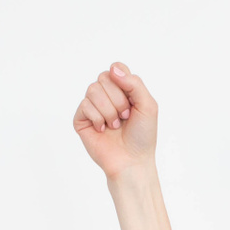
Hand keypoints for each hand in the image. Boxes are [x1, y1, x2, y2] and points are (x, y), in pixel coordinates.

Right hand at [74, 63, 157, 180]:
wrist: (132, 160)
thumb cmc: (142, 136)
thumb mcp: (148, 105)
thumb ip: (135, 83)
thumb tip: (113, 69)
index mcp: (122, 89)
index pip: (116, 68)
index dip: (123, 82)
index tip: (132, 101)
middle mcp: (106, 94)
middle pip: (104, 77)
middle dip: (118, 100)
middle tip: (125, 117)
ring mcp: (92, 106)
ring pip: (93, 90)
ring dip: (109, 111)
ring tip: (115, 125)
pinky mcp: (81, 118)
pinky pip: (85, 105)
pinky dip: (98, 118)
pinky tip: (103, 129)